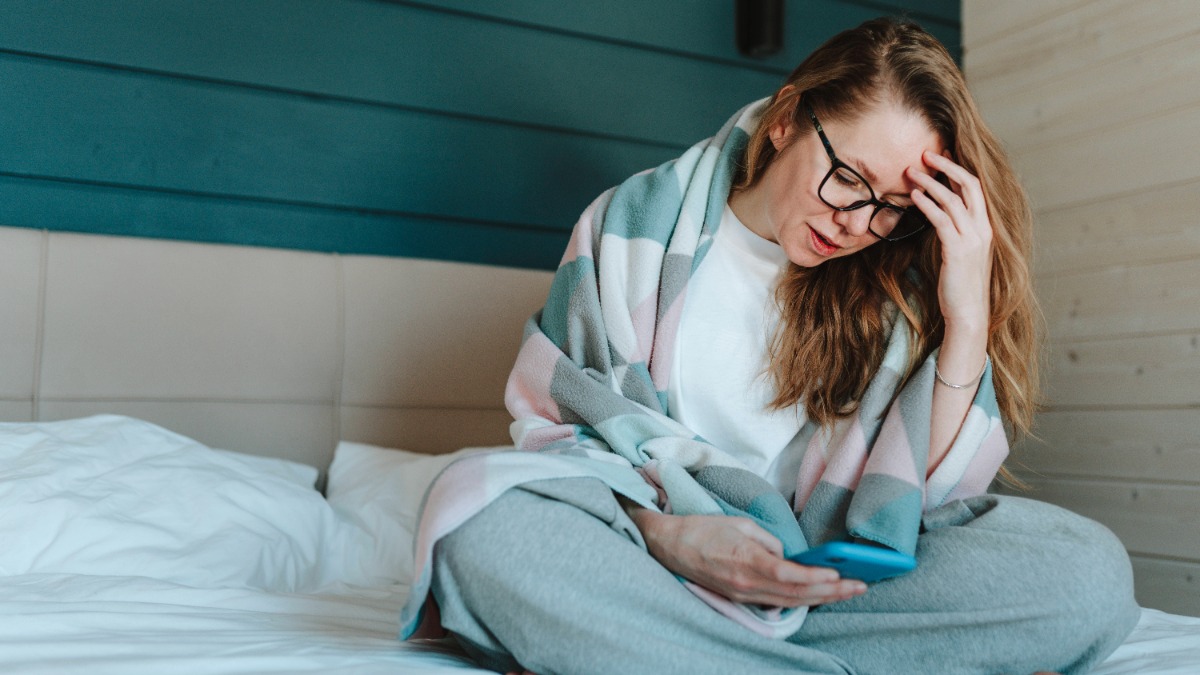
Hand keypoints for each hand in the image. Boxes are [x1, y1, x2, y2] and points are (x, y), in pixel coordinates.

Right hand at [631, 510, 866, 606]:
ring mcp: (742, 595)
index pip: (788, 575)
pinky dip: (800, 600)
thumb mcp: (740, 524)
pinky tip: (818, 596)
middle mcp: (745, 584)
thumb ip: (768, 541)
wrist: (669, 546)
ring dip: (821, 599)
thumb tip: (789, 556)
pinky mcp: (739, 598)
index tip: (839, 575)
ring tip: (847, 592)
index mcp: (745, 561)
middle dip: (831, 592)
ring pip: (789, 602)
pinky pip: (776, 602)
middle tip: (859, 586)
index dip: (816, 578)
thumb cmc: (703, 529)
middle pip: (795, 594)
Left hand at [908, 151, 992, 331]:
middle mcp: (983, 229)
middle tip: (925, 153)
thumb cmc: (960, 285)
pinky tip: (914, 196)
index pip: (975, 189)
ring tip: (911, 172)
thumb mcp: (961, 253)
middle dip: (948, 165)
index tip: (941, 155)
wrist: (969, 313)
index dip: (958, 169)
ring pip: (953, 199)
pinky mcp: (958, 250)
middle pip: (969, 185)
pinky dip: (928, 204)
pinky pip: (942, 219)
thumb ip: (955, 232)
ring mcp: (973, 239)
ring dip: (930, 182)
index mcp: (986, 227)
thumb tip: (940, 215)